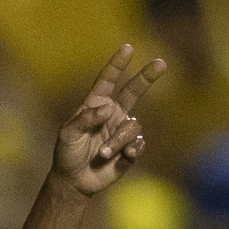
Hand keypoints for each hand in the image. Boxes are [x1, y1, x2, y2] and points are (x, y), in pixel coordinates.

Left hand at [51, 44, 165, 196]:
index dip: (117, 64)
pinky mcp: (130, 149)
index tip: (128, 47)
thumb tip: (108, 108)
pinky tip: (123, 157)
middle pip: (133, 91)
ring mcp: (121, 131)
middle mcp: (112, 114)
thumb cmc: (67, 153)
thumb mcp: (68, 134)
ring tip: (102, 154)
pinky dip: (131, 150)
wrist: (74, 181)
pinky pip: (138, 144)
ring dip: (118, 140)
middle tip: (161, 63)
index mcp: (95, 105)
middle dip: (147, 77)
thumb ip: (85, 118)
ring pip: (132, 127)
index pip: (108, 80)